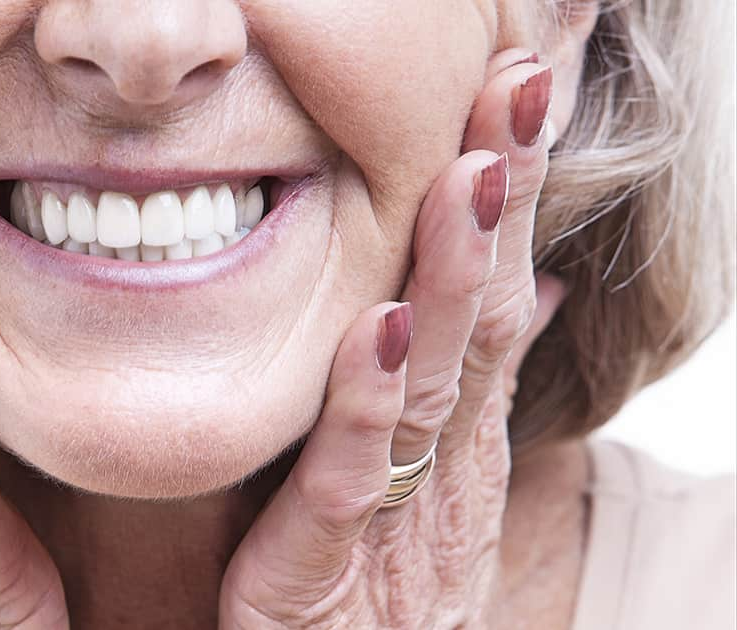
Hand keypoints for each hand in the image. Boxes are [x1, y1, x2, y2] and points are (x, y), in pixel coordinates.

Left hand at [219, 49, 564, 627]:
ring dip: (458, 273)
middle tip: (525, 76)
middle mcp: (444, 466)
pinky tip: (381, 324)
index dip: (514, 188)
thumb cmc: (367, 590)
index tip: (527, 77)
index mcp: (457, 436)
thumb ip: (460, 384)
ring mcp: (397, 518)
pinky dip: (368, 401)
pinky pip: (352, 478)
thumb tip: (538, 285)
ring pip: (436, 381)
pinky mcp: (325, 571)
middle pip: (485, 314)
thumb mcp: (424, 481)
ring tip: (477, 171)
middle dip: (506, 196)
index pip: (496, 290)